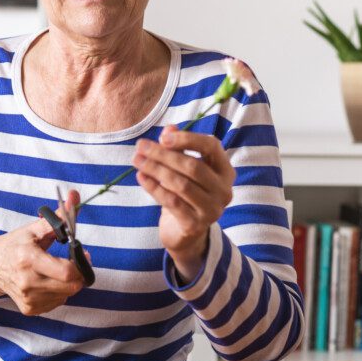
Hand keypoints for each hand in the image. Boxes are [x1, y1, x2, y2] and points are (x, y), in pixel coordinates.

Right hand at [0, 190, 87, 314]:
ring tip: (57, 270)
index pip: (67, 272)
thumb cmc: (14, 245)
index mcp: (29, 259)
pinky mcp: (29, 308)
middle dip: (78, 273)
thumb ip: (59, 216)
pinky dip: (58, 292)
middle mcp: (28, 282)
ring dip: (68, 283)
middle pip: (71, 286)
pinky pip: (56, 303)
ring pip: (66, 295)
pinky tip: (48, 281)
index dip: (81, 264)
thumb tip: (75, 196)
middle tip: (74, 261)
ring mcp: (28, 298)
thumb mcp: (34, 229)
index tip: (82, 253)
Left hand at [132, 125, 235, 281]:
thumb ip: (179, 147)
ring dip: (155, 169)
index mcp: (225, 170)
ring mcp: (212, 209)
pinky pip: (171, 201)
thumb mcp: (184, 168)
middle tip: (140, 146)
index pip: (211, 146)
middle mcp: (224, 190)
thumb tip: (169, 128)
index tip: (162, 137)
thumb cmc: (186, 192)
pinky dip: (153, 187)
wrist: (185, 231)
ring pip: (180, 184)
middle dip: (163, 155)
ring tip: (136, 160)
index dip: (187, 139)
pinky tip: (141, 177)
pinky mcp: (195, 224)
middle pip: (192, 166)